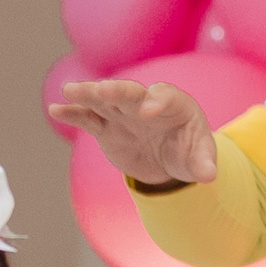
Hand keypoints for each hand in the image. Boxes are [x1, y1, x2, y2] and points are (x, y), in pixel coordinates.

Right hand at [48, 79, 218, 187]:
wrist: (169, 157)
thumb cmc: (188, 150)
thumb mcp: (199, 158)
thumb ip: (203, 164)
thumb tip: (210, 176)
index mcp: (174, 104)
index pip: (165, 98)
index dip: (157, 102)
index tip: (148, 112)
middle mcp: (145, 102)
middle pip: (130, 93)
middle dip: (117, 91)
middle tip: (104, 90)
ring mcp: (123, 114)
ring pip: (103, 101)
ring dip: (88, 94)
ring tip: (70, 90)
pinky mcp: (106, 128)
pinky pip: (88, 119)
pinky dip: (72, 113)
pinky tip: (55, 108)